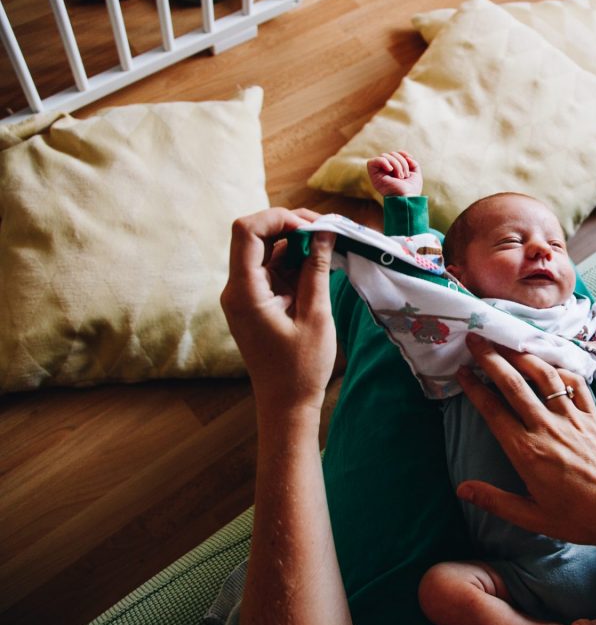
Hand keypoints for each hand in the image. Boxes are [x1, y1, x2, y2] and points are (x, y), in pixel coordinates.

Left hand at [220, 207, 336, 417]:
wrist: (286, 406)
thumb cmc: (301, 369)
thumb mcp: (316, 316)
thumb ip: (317, 270)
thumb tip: (325, 232)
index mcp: (244, 292)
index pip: (248, 231)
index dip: (278, 218)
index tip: (312, 225)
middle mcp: (237, 289)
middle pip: (255, 236)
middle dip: (289, 226)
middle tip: (326, 230)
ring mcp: (246, 296)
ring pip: (265, 251)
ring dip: (296, 244)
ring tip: (329, 244)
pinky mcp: (258, 303)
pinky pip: (273, 270)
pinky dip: (295, 262)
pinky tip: (321, 264)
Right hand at [367, 150, 422, 196]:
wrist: (407, 199)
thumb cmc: (411, 190)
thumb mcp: (415, 174)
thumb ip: (413, 163)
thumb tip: (407, 157)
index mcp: (393, 170)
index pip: (394, 154)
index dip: (402, 153)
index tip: (409, 159)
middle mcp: (385, 170)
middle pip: (390, 154)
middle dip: (401, 162)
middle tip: (404, 175)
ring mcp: (379, 173)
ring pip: (384, 156)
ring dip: (396, 164)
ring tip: (400, 176)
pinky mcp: (373, 176)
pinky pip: (373, 161)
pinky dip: (383, 162)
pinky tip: (390, 170)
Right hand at [455, 335, 595, 548]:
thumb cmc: (579, 518)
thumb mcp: (533, 518)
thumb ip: (495, 501)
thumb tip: (462, 489)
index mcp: (527, 452)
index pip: (493, 411)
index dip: (474, 387)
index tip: (461, 370)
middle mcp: (547, 428)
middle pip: (514, 384)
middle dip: (492, 358)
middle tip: (475, 339)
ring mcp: (573, 418)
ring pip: (544, 377)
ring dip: (523, 355)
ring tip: (507, 342)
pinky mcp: (593, 417)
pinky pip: (576, 384)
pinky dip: (561, 369)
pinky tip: (549, 364)